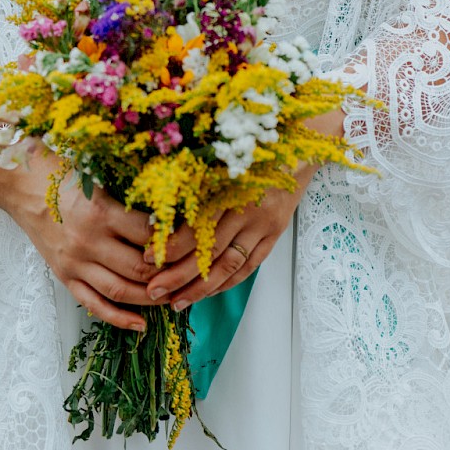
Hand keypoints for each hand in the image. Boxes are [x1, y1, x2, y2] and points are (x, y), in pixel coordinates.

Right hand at [0, 144, 194, 333]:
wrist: (24, 186)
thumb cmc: (66, 177)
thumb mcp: (101, 180)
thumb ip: (130, 201)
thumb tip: (170, 218)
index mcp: (102, 211)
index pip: (149, 236)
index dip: (174, 243)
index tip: (191, 244)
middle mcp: (89, 241)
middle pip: (140, 269)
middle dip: (169, 276)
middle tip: (189, 276)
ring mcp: (76, 262)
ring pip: (121, 291)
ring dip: (151, 300)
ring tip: (173, 298)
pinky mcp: (65, 276)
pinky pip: (95, 305)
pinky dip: (120, 319)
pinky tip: (141, 325)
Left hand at [141, 106, 345, 310]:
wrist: (301, 147)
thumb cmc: (254, 147)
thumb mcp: (224, 158)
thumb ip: (198, 182)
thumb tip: (160, 211)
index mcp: (232, 187)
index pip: (198, 226)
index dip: (172, 245)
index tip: (148, 258)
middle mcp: (248, 209)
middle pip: (211, 251)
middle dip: (180, 275)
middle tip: (154, 290)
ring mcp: (265, 225)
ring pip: (230, 264)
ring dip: (202, 287)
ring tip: (177, 302)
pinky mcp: (275, 234)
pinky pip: (250, 266)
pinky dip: (228, 282)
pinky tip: (208, 293)